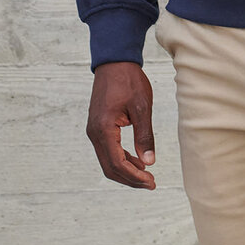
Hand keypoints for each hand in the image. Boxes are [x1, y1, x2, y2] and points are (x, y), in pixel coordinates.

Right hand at [86, 61, 156, 188]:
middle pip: (110, 167)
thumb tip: (149, 161)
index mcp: (103, 129)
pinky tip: (137, 160)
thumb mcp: (141, 106)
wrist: (114, 62)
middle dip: (130, 178)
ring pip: (108, 161)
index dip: (134, 177)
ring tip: (146, 174)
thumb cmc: (128, 80)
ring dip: (126, 170)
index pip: (117, 163)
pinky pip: (107, 150)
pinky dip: (122, 158)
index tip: (151, 181)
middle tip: (151, 183)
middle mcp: (94, 133)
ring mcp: (94, 130)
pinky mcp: (97, 127)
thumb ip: (144, 135)